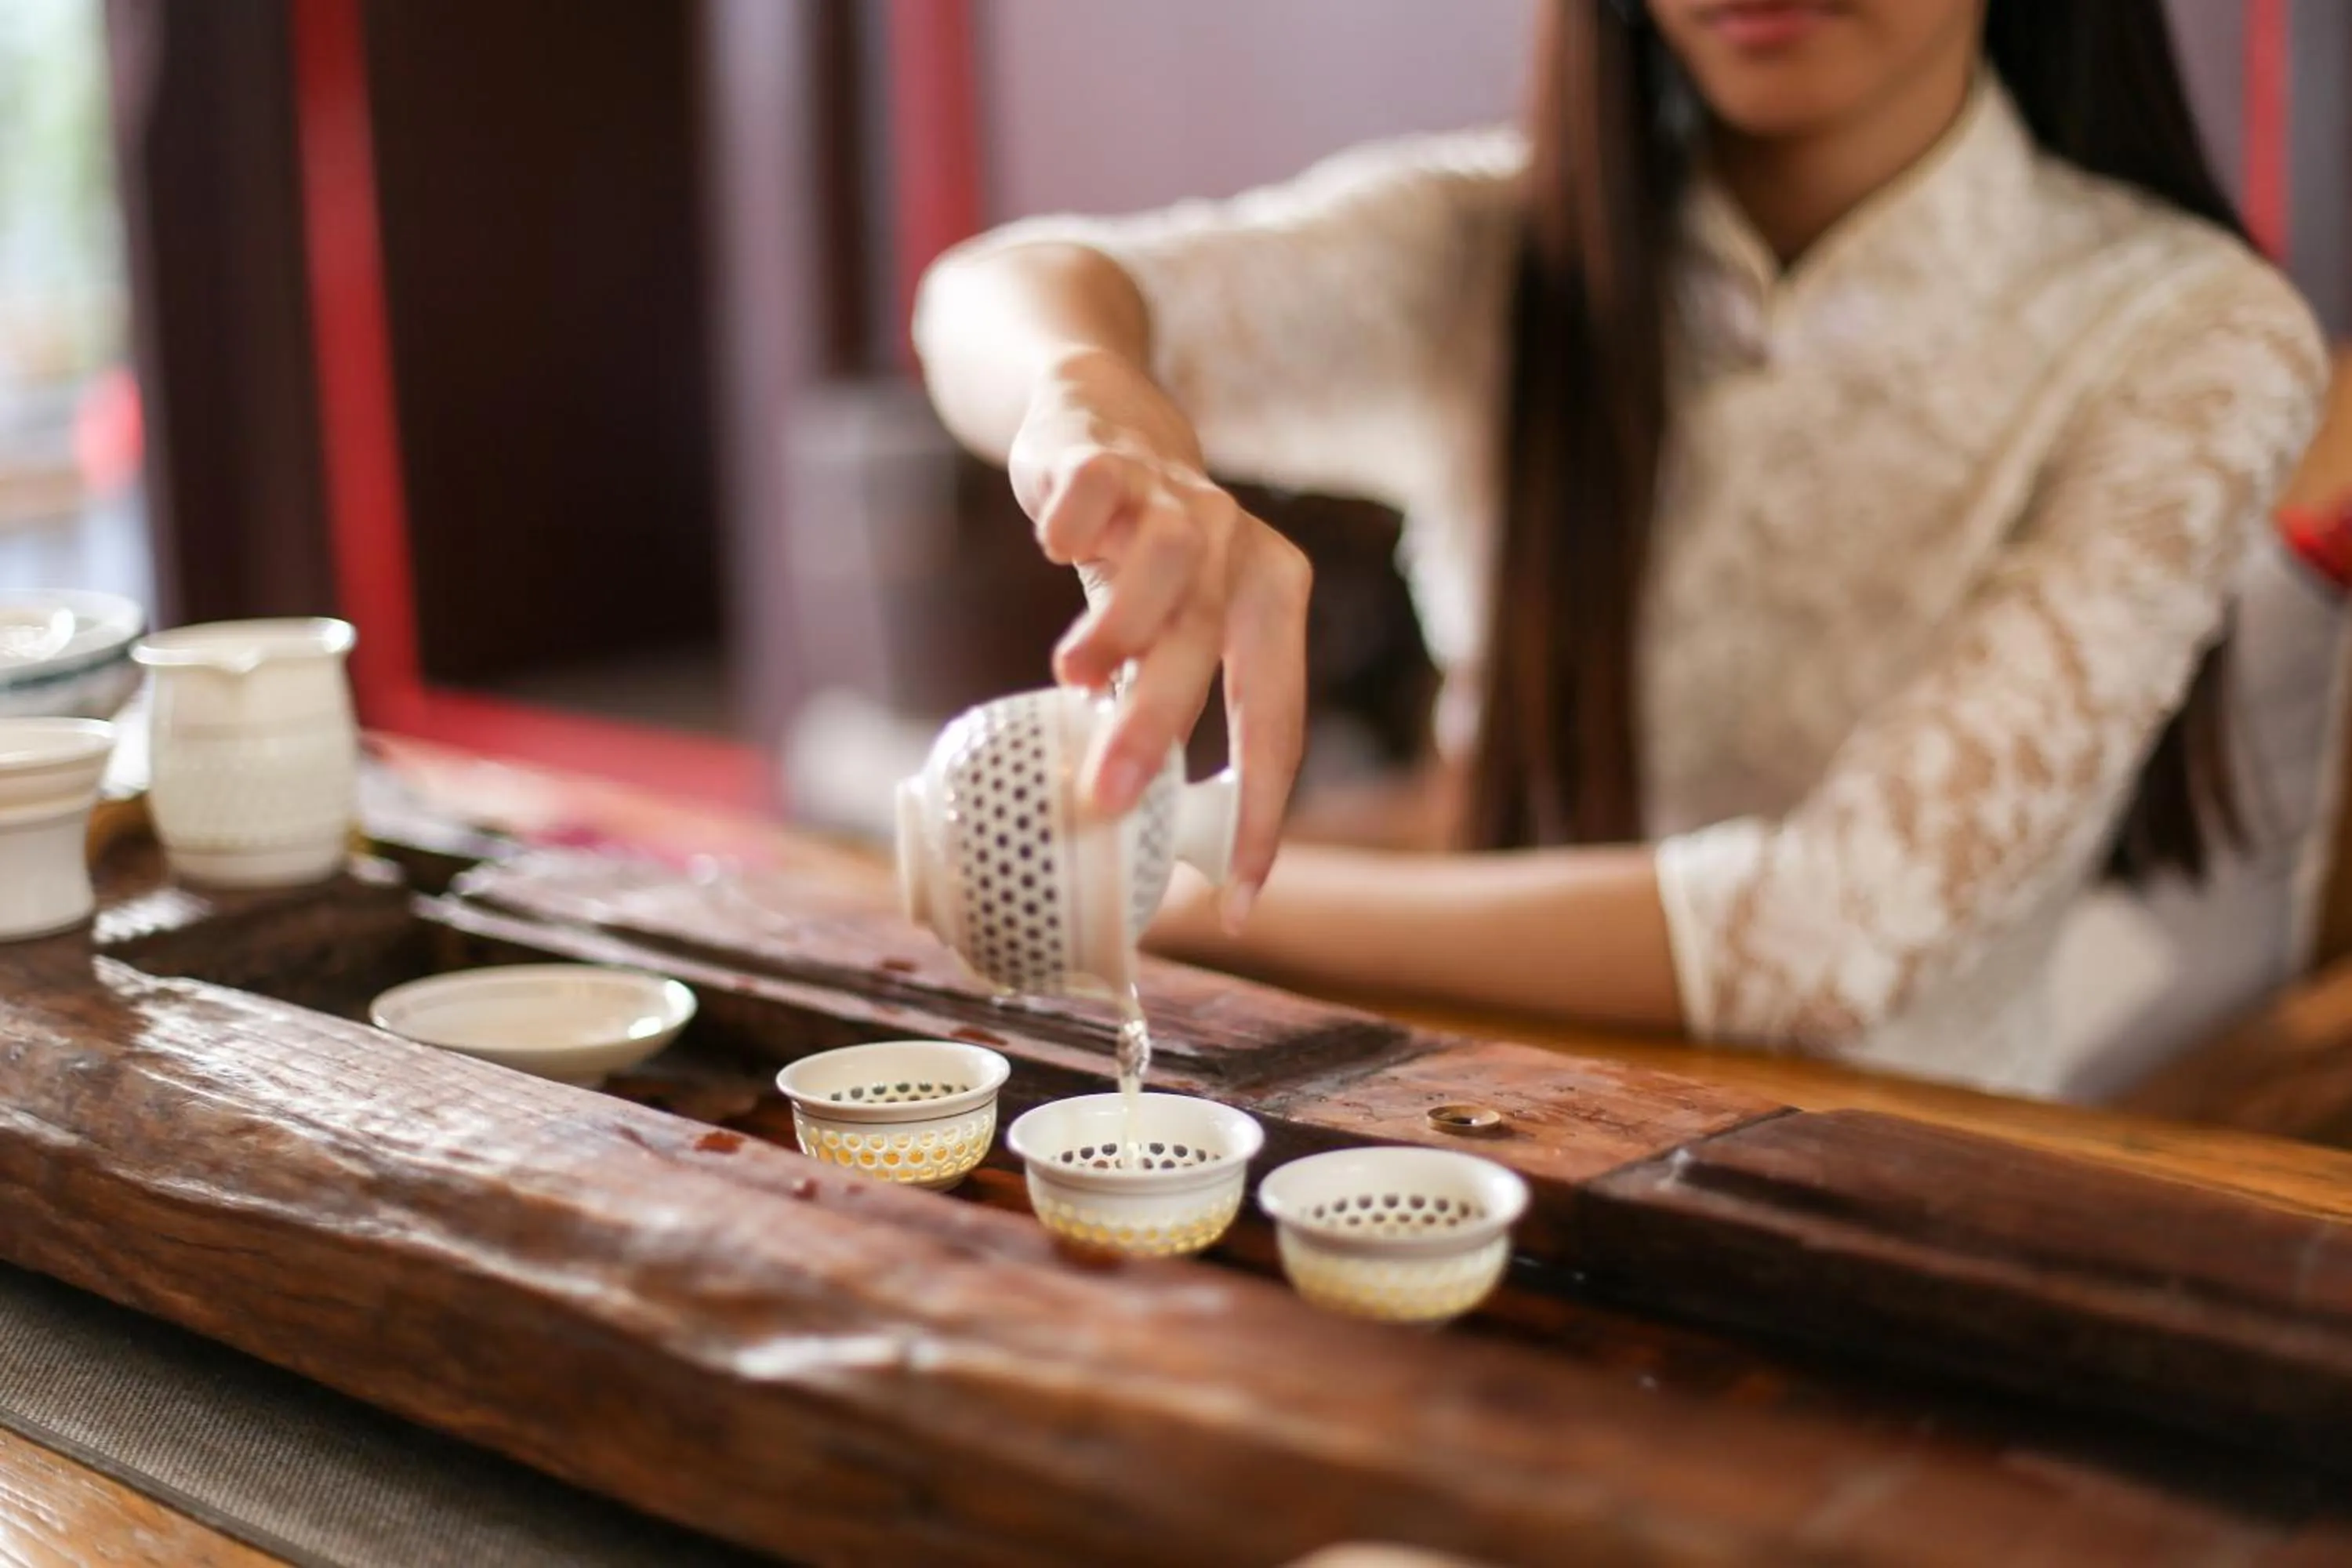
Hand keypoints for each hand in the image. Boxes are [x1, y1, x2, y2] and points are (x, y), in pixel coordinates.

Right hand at [1008, 349, 1311, 926]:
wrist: (1102, 418)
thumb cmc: (1142, 557)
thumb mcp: (1174, 627)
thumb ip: (1165, 702)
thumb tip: (1136, 825)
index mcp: (1273, 602)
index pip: (1277, 720)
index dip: (1261, 810)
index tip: (1239, 896)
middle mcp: (1237, 547)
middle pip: (1210, 647)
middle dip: (1160, 728)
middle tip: (1107, 799)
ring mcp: (1174, 496)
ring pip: (1168, 563)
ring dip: (1122, 625)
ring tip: (1072, 677)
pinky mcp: (1107, 457)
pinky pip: (1097, 488)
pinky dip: (1076, 519)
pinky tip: (1052, 546)